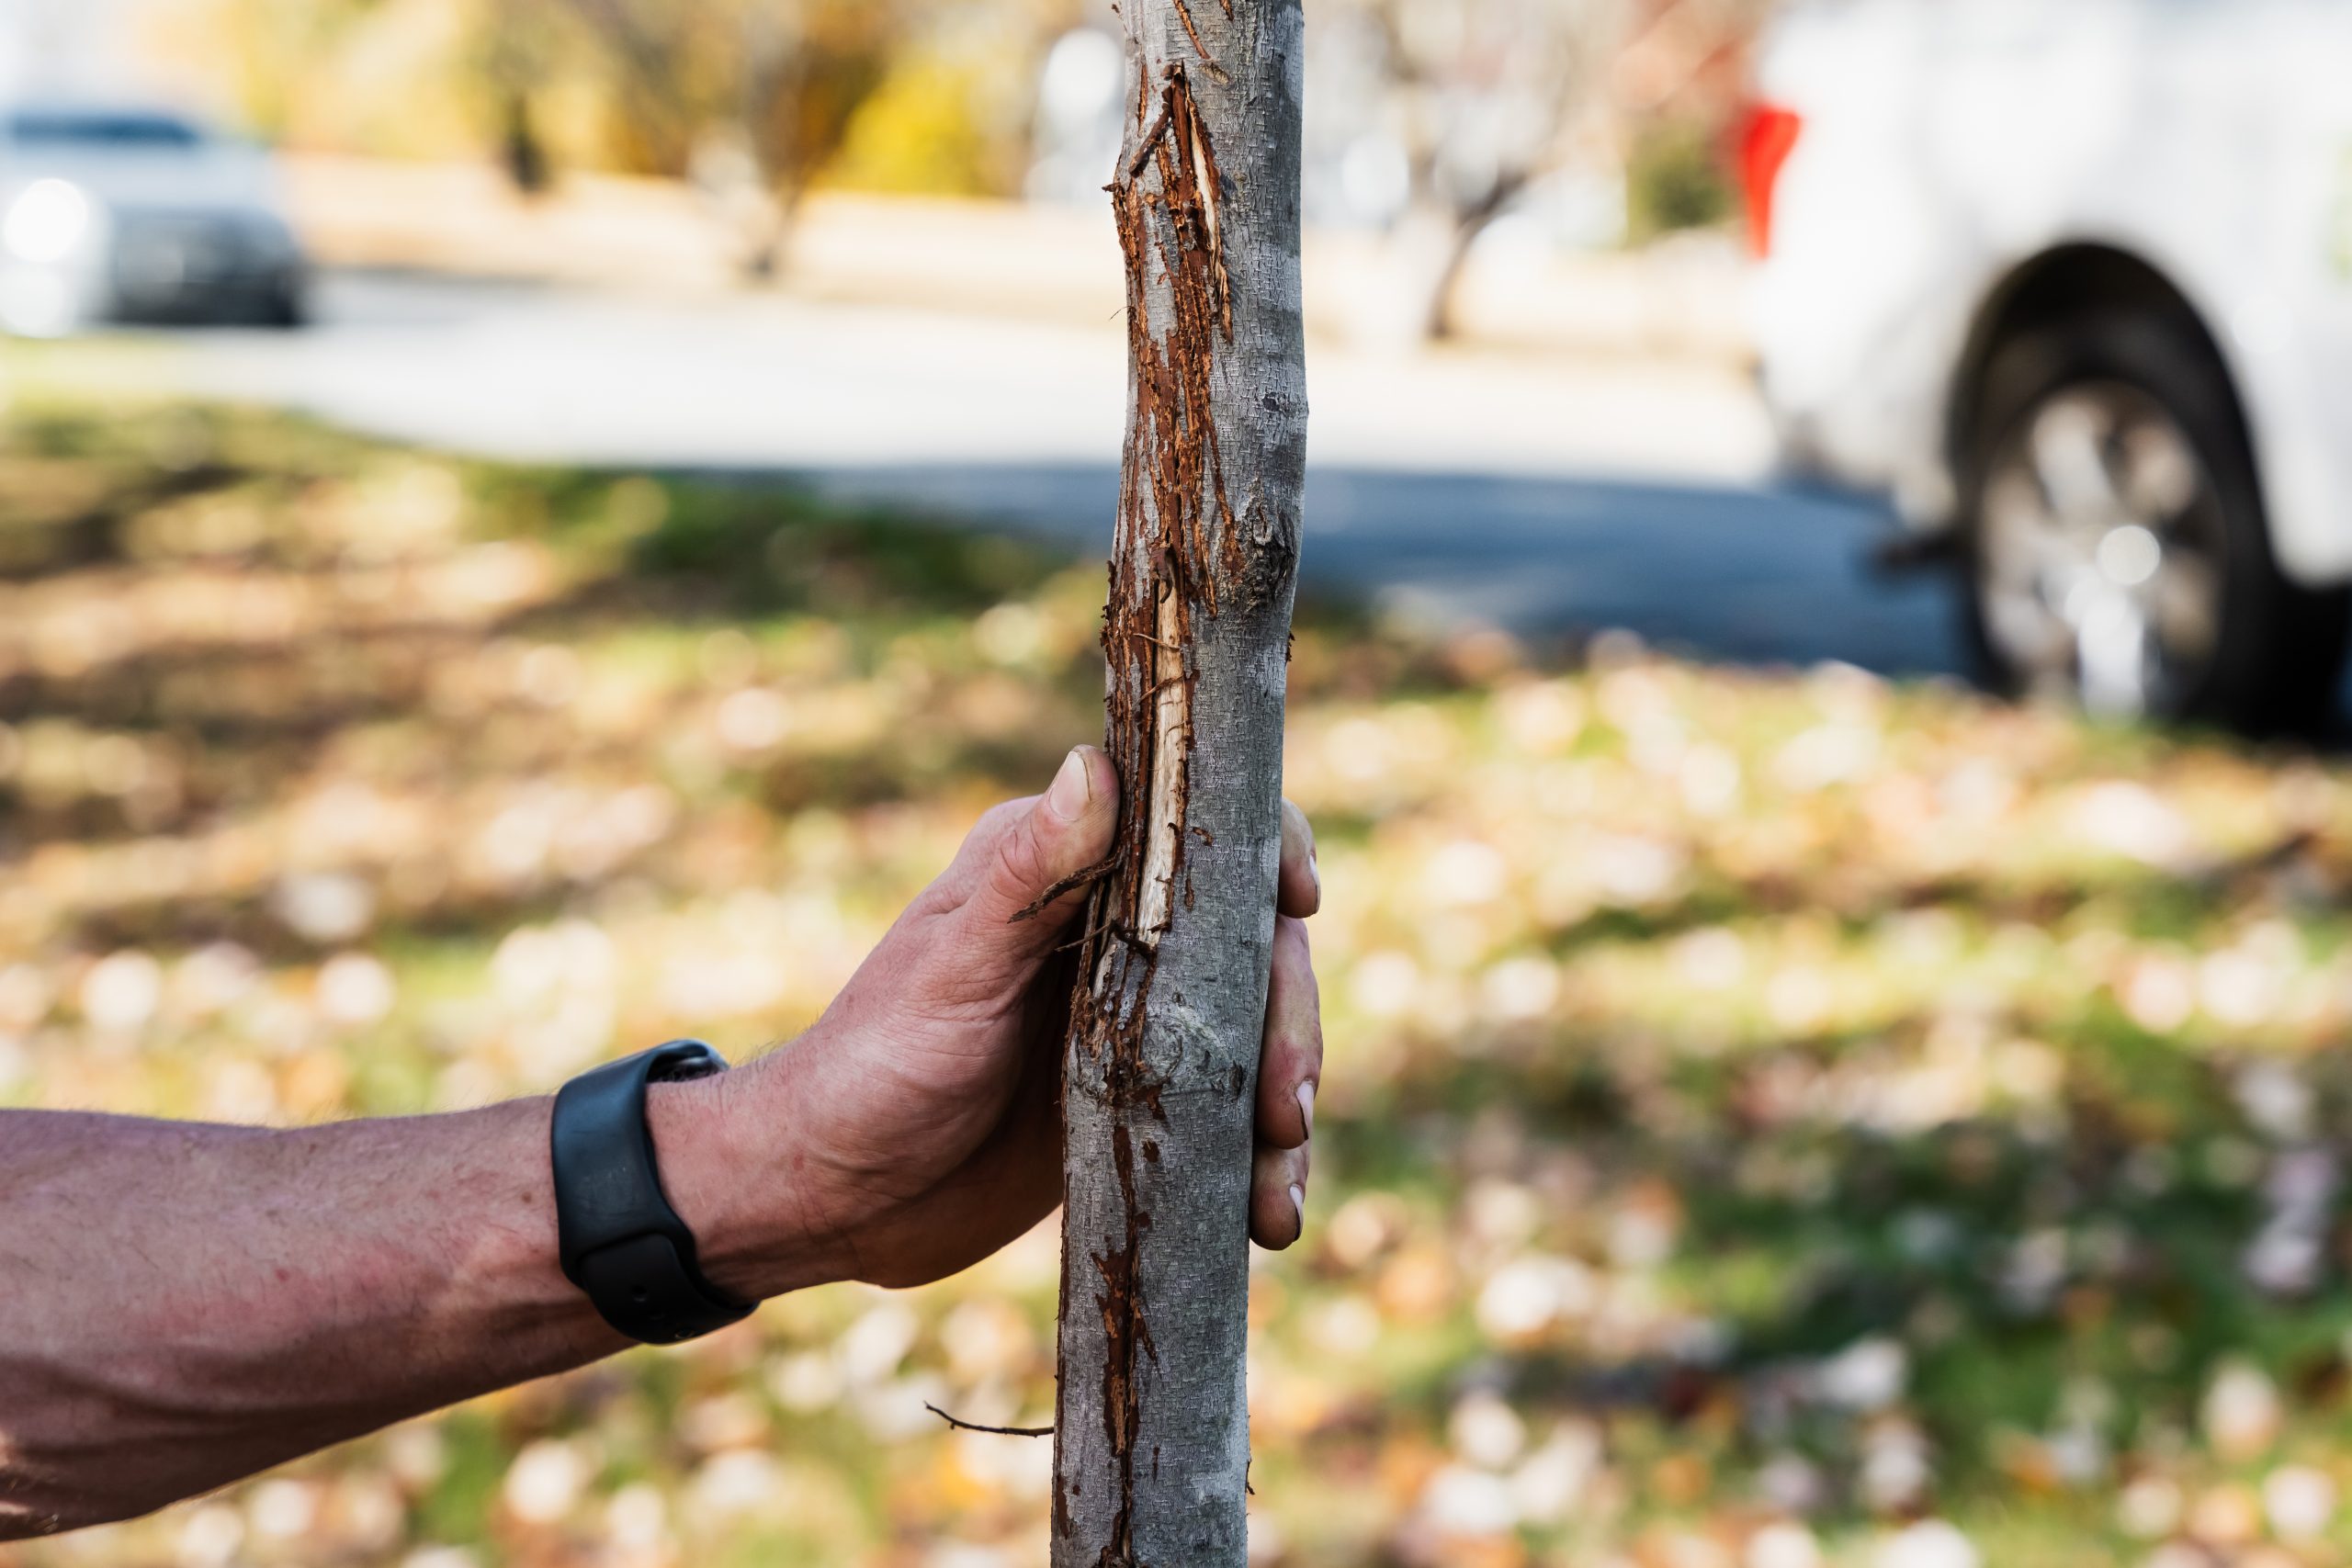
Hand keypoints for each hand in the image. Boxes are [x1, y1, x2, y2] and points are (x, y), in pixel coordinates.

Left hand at [685, 746, 1323, 1293]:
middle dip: (1287, 1019)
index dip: (1267, 852)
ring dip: (1286, 1104)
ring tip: (1281, 1184)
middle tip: (1283, 1102)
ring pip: (1253, 1038)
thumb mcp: (953, 970)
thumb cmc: (870, 1066)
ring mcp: (1138, 1027)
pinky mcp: (1143, 1109)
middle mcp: (1118, 939)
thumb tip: (1092, 763)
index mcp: (1072, 873)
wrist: (828, 1198)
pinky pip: (1228, 1119)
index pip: (1199, 831)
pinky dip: (1261, 1163)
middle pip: (1251, 949)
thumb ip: (1028, 876)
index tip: (1300, 899)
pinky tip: (1271, 1213)